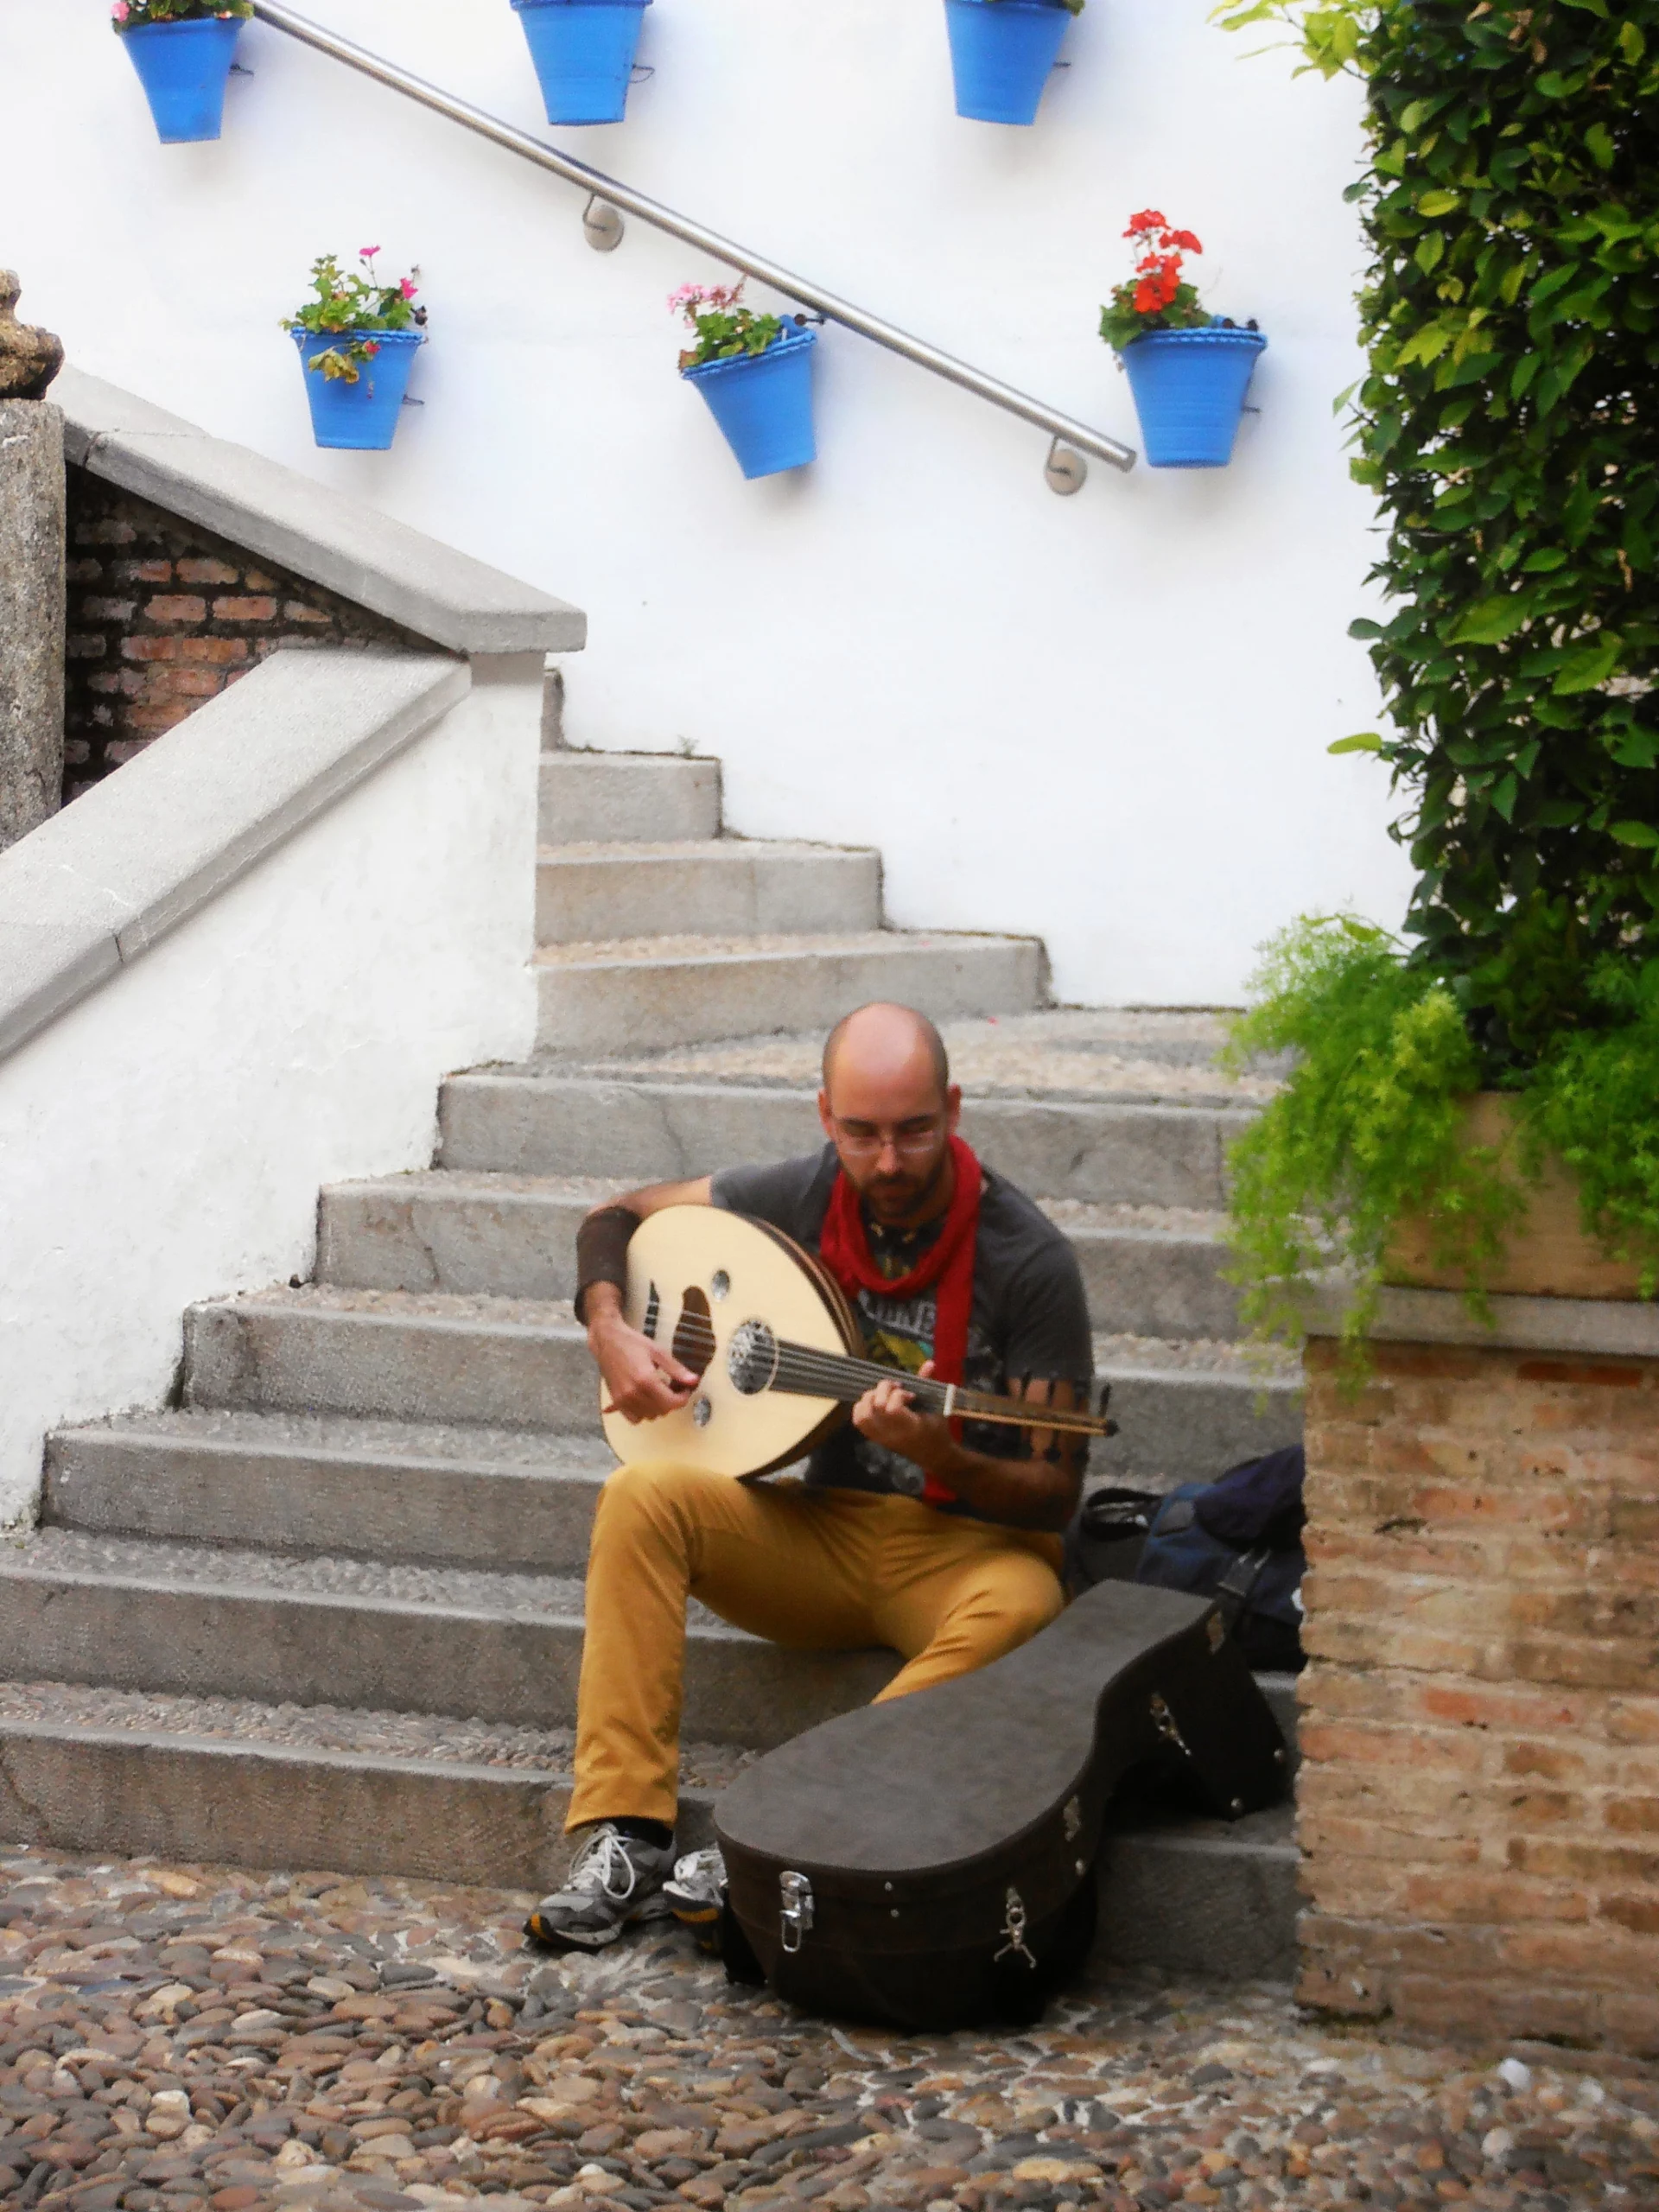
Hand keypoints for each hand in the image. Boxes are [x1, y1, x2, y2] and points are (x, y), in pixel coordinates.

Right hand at [591, 1315, 699, 1422]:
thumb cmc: (633, 1343)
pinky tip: (645, 1399)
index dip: (683, 1398)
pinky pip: (634, 1418)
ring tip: (658, 1392)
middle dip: (671, 1402)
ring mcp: (623, 1399)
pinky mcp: (616, 1401)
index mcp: (646, 1380)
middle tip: (672, 1387)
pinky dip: (643, 1413)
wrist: (607, 1341)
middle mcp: (633, 1394)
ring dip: (658, 1408)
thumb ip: (676, 1369)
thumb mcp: (658, 1351)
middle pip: (662, 1411)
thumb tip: (694, 1381)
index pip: (671, 1402)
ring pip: (649, 1417)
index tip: (684, 1389)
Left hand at [850, 1361, 959, 1475]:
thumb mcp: (938, 1408)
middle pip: (875, 1407)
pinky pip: (859, 1421)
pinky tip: (875, 1402)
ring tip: (884, 1395)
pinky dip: (862, 1407)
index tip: (910, 1395)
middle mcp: (892, 1434)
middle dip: (883, 1390)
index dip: (898, 1395)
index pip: (891, 1408)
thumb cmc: (938, 1431)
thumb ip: (928, 1384)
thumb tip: (929, 1363)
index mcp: (910, 1428)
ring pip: (863, 1414)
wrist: (934, 1455)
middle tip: (896, 1389)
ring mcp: (881, 1437)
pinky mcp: (876, 1438)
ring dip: (870, 1397)